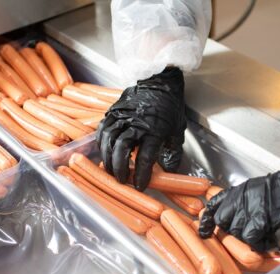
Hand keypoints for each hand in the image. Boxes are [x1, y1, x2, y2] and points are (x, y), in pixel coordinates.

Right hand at [96, 67, 185, 190]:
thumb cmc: (169, 106)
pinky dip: (101, 144)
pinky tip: (104, 152)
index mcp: (154, 130)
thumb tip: (169, 171)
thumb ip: (173, 153)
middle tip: (121, 180)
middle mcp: (136, 123)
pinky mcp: (113, 111)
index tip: (140, 186)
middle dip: (119, 168)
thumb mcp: (177, 131)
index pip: (145, 158)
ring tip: (111, 169)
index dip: (141, 175)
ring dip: (108, 158)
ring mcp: (122, 116)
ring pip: (108, 140)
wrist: (159, 81)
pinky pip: (102, 130)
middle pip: (121, 149)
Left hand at [199, 159, 279, 251]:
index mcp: (236, 191)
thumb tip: (233, 219)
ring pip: (236, 231)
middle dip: (231, 233)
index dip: (207, 220)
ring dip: (248, 239)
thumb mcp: (254, 191)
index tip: (204, 231)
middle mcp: (238, 198)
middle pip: (222, 221)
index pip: (213, 205)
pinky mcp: (260, 219)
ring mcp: (248, 208)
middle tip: (247, 235)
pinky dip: (259, 243)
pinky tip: (269, 240)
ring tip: (263, 237)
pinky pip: (251, 238)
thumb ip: (240, 203)